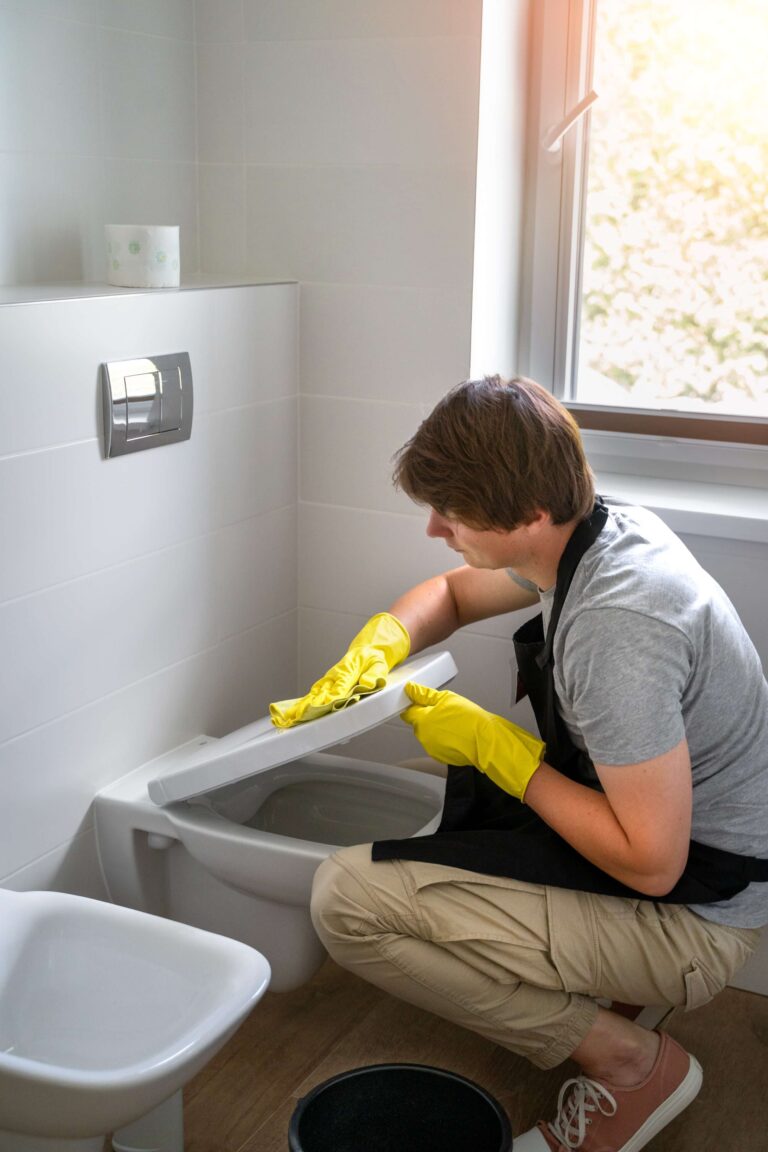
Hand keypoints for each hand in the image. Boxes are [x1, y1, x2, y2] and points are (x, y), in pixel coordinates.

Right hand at [269, 613, 409, 727]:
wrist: (367, 650)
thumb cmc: (373, 658)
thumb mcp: (380, 664)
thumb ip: (375, 675)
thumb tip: (369, 683)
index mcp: (348, 670)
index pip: (338, 688)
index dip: (330, 699)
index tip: (322, 708)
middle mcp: (335, 675)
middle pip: (321, 693)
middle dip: (309, 706)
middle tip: (297, 718)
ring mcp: (329, 680)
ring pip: (314, 694)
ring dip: (302, 706)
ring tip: (289, 718)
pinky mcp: (326, 683)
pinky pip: (315, 694)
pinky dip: (304, 703)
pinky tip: (295, 714)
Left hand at [401, 682, 545, 800]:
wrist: (486, 740)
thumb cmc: (469, 718)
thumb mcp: (446, 698)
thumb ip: (425, 694)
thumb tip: (410, 689)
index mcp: (421, 722)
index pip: (407, 713)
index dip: (414, 705)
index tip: (421, 701)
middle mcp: (423, 737)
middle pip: (419, 724)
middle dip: (428, 716)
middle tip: (445, 710)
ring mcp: (432, 749)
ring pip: (429, 734)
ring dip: (437, 727)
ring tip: (454, 721)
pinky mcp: (442, 757)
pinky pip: (439, 744)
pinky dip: (445, 739)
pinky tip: (457, 732)